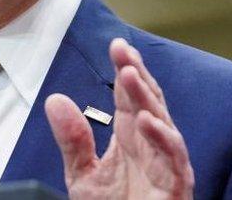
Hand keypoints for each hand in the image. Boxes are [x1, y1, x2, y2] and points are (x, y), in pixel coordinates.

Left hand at [45, 38, 193, 199]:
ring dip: (148, 100)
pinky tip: (147, 121)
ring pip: (164, 125)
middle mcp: (152, 147)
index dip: (127, 69)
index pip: (130, 97)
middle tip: (124, 52)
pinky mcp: (176, 188)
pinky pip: (175, 161)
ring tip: (130, 76)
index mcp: (131, 138)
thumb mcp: (83, 175)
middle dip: (138, 75)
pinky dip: (163, 140)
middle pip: (149, 103)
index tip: (117, 45)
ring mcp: (166, 166)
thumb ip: (72, 140)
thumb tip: (55, 100)